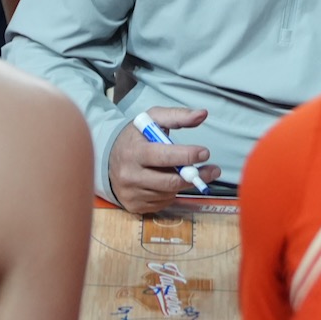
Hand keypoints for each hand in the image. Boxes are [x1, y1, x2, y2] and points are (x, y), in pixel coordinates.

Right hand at [108, 106, 222, 213]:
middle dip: (195, 176)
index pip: (163, 156)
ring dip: (184, 184)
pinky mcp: (134, 206)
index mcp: (134, 151)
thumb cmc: (136, 137)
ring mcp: (131, 192)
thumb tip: (202, 114)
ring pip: (169, 193)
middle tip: (212, 170)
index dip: (187, 155)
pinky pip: (163, 203)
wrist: (108, 159)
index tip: (204, 153)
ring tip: (190, 173)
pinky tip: (169, 181)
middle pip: (169, 181)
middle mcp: (130, 174)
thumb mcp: (153, 120)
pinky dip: (171, 193)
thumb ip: (178, 115)